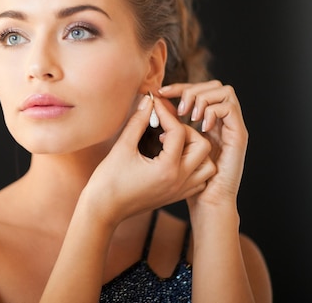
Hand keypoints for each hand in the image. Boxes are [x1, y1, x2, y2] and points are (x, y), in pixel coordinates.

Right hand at [84, 94, 215, 226]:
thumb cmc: (109, 180)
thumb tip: (148, 102)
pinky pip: (200, 180)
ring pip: (207, 165)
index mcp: (167, 168)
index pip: (178, 131)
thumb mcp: (122, 147)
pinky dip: (195, 166)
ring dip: (196, 150)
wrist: (104, 209)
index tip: (155, 105)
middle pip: (202, 146)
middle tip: (167, 126)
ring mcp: (180, 190)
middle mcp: (179, 180)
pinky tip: (176, 158)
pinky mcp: (176, 196)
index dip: (166, 113)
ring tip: (175, 143)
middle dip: (187, 130)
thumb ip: (137, 122)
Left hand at [159, 81, 247, 209]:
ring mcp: (232, 128)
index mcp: (206, 123)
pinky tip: (201, 124)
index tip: (160, 93)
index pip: (197, 90)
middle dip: (192, 89)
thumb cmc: (187, 180)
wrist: (207, 205)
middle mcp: (221, 123)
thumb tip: (154, 104)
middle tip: (175, 105)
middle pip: (214, 85)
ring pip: (226, 92)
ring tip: (189, 115)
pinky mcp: (239, 137)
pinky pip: (230, 109)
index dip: (179, 87)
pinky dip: (213, 110)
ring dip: (203, 98)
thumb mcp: (168, 148)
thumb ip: (165, 127)